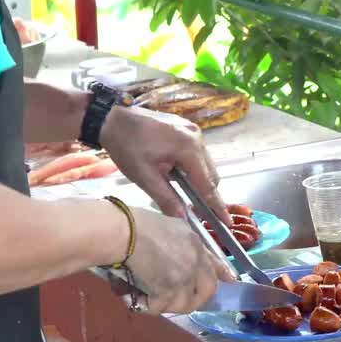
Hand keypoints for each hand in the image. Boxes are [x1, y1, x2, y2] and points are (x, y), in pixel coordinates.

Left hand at [100, 106, 232, 225]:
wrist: (113, 118)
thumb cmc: (126, 146)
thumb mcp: (144, 177)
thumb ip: (166, 198)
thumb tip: (183, 218)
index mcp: (189, 149)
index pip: (207, 184)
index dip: (216, 206)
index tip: (227, 223)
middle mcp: (197, 138)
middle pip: (211, 174)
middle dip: (206, 193)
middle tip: (196, 209)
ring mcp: (193, 130)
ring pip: (205, 164)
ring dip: (197, 179)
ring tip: (179, 188)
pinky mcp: (187, 128)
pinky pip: (197, 153)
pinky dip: (192, 167)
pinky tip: (175, 171)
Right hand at [125, 207, 235, 313]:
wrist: (125, 232)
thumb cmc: (140, 224)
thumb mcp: (172, 225)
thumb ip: (185, 241)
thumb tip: (185, 253)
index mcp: (196, 245)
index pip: (215, 265)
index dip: (222, 275)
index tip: (230, 282)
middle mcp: (194, 263)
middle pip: (206, 291)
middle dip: (195, 299)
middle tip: (176, 298)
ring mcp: (183, 278)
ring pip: (183, 304)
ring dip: (166, 303)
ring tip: (151, 296)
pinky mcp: (167, 291)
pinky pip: (160, 308)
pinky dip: (147, 306)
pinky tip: (136, 297)